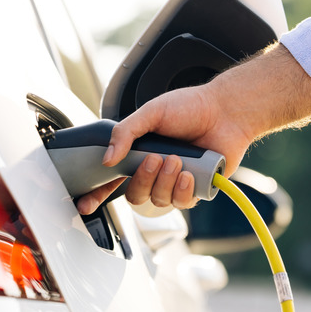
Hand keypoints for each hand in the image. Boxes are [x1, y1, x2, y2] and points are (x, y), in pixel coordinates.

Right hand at [76, 43, 310, 214]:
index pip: (113, 179)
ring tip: (177, 160)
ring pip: (158, 200)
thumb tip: (107, 158)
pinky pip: (181, 203)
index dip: (97, 194)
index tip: (84, 204)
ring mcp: (174, 182)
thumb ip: (125, 133)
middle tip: (155, 159)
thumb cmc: (191, 107)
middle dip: (142, 180)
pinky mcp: (195, 189)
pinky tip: (189, 173)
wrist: (226, 111)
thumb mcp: (151, 112)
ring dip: (165, 181)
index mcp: (139, 153)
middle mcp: (155, 171)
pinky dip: (182, 189)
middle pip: (134, 195)